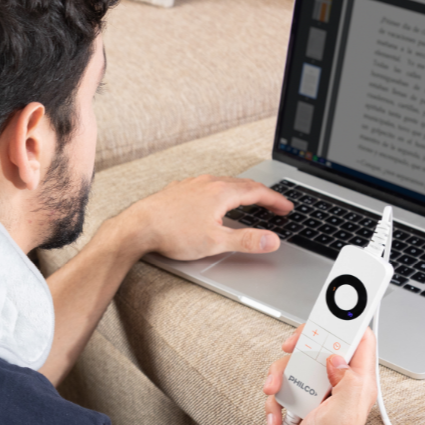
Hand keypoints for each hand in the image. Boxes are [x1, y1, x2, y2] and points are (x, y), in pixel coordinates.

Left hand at [117, 175, 293, 261]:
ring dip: (243, 191)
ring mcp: (193, 184)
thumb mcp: (215, 242)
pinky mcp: (180, 190)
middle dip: (262, 195)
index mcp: (221, 192)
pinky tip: (217, 201)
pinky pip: (209, 186)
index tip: (287, 207)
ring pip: (225, 183)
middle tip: (275, 205)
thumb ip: (246, 240)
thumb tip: (271, 240)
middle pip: (243, 184)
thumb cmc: (173, 234)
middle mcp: (208, 183)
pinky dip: (223, 192)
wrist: (137, 227)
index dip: (276, 200)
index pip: (257, 192)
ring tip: (251, 201)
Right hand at [261, 325, 377, 424]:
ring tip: (277, 395)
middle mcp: (340, 383)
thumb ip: (347, 381)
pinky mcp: (302, 397)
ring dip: (281, 377)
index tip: (329, 311)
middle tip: (292, 351)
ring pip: (297, 362)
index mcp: (358, 383)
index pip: (360, 339)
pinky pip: (284, 383)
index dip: (346, 321)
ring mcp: (320, 390)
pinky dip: (276, 398)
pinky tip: (279, 415)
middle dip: (301, 348)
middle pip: (322, 344)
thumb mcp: (343, 416)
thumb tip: (337, 357)